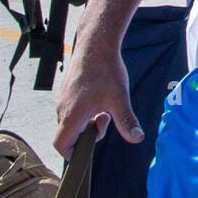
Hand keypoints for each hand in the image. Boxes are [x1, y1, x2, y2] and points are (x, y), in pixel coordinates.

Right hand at [53, 27, 142, 157]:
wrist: (96, 44)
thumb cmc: (106, 71)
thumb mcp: (120, 98)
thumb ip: (126, 121)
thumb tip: (137, 139)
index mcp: (72, 115)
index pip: (61, 145)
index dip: (72, 153)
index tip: (91, 147)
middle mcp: (62, 108)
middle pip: (69, 134)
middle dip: (88, 134)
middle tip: (106, 119)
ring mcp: (63, 98)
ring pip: (72, 121)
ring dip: (88, 121)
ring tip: (105, 107)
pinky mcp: (67, 90)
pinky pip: (72, 109)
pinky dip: (85, 111)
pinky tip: (101, 97)